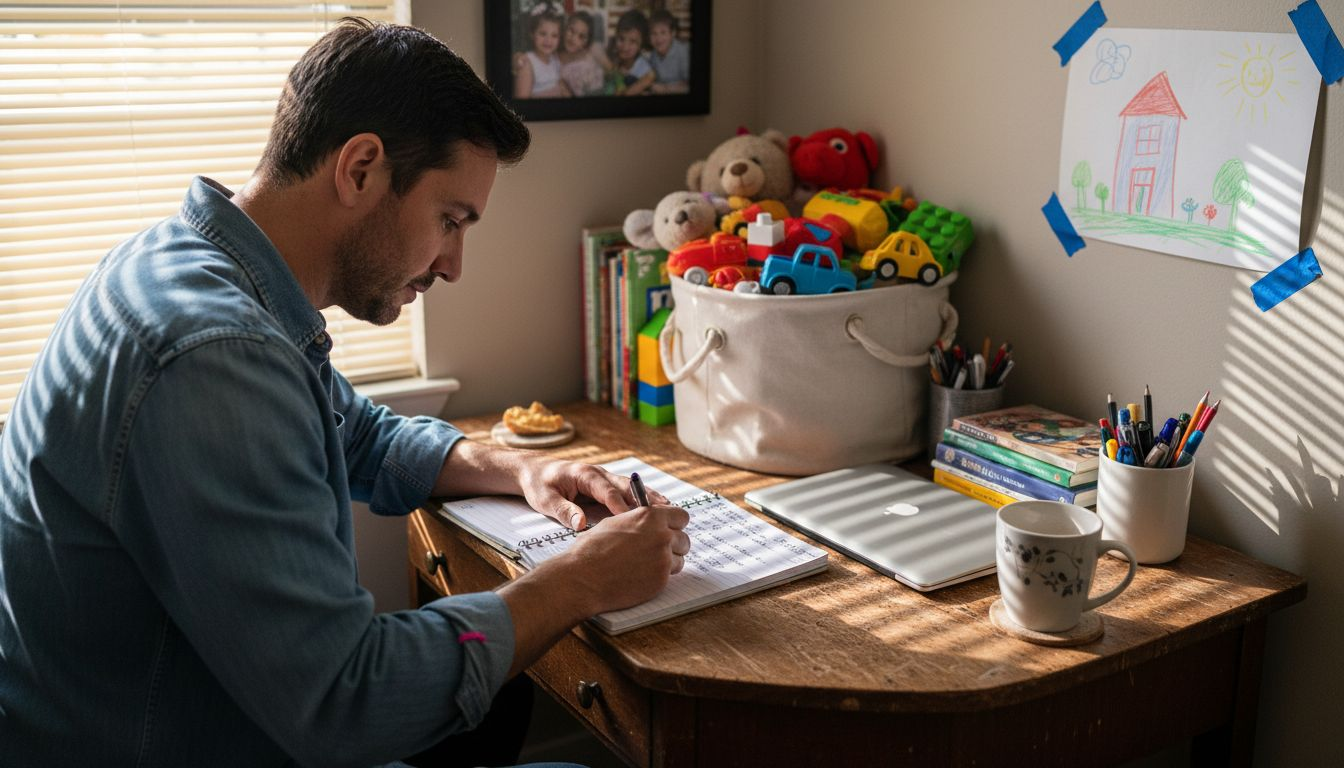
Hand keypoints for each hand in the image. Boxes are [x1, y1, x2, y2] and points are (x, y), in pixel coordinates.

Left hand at [517, 458, 667, 529]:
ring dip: (649, 497)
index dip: (620, 504)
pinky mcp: (606, 486)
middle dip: (644, 498)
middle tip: (664, 511)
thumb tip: (580, 524)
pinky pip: (627, 493)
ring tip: (670, 509)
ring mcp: (604, 478)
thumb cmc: (539, 484)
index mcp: (584, 474)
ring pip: (631, 488)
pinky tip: (658, 509)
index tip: (632, 519)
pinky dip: (643, 500)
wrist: (534, 471)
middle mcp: (599, 473)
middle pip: (626, 485)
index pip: (606, 490)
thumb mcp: (544, 499)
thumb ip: (563, 510)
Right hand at [561, 503, 691, 613]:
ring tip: (648, 564)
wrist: (583, 577)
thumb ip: (639, 522)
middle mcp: (661, 535)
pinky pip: (671, 576)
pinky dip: (660, 576)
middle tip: (659, 550)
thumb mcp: (616, 523)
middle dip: (674, 544)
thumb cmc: (592, 549)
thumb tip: (650, 523)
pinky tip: (642, 575)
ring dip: (669, 561)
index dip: (675, 523)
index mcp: (650, 516)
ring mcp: (663, 558)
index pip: (681, 516)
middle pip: (684, 538)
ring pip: (680, 558)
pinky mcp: (661, 579)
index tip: (670, 529)